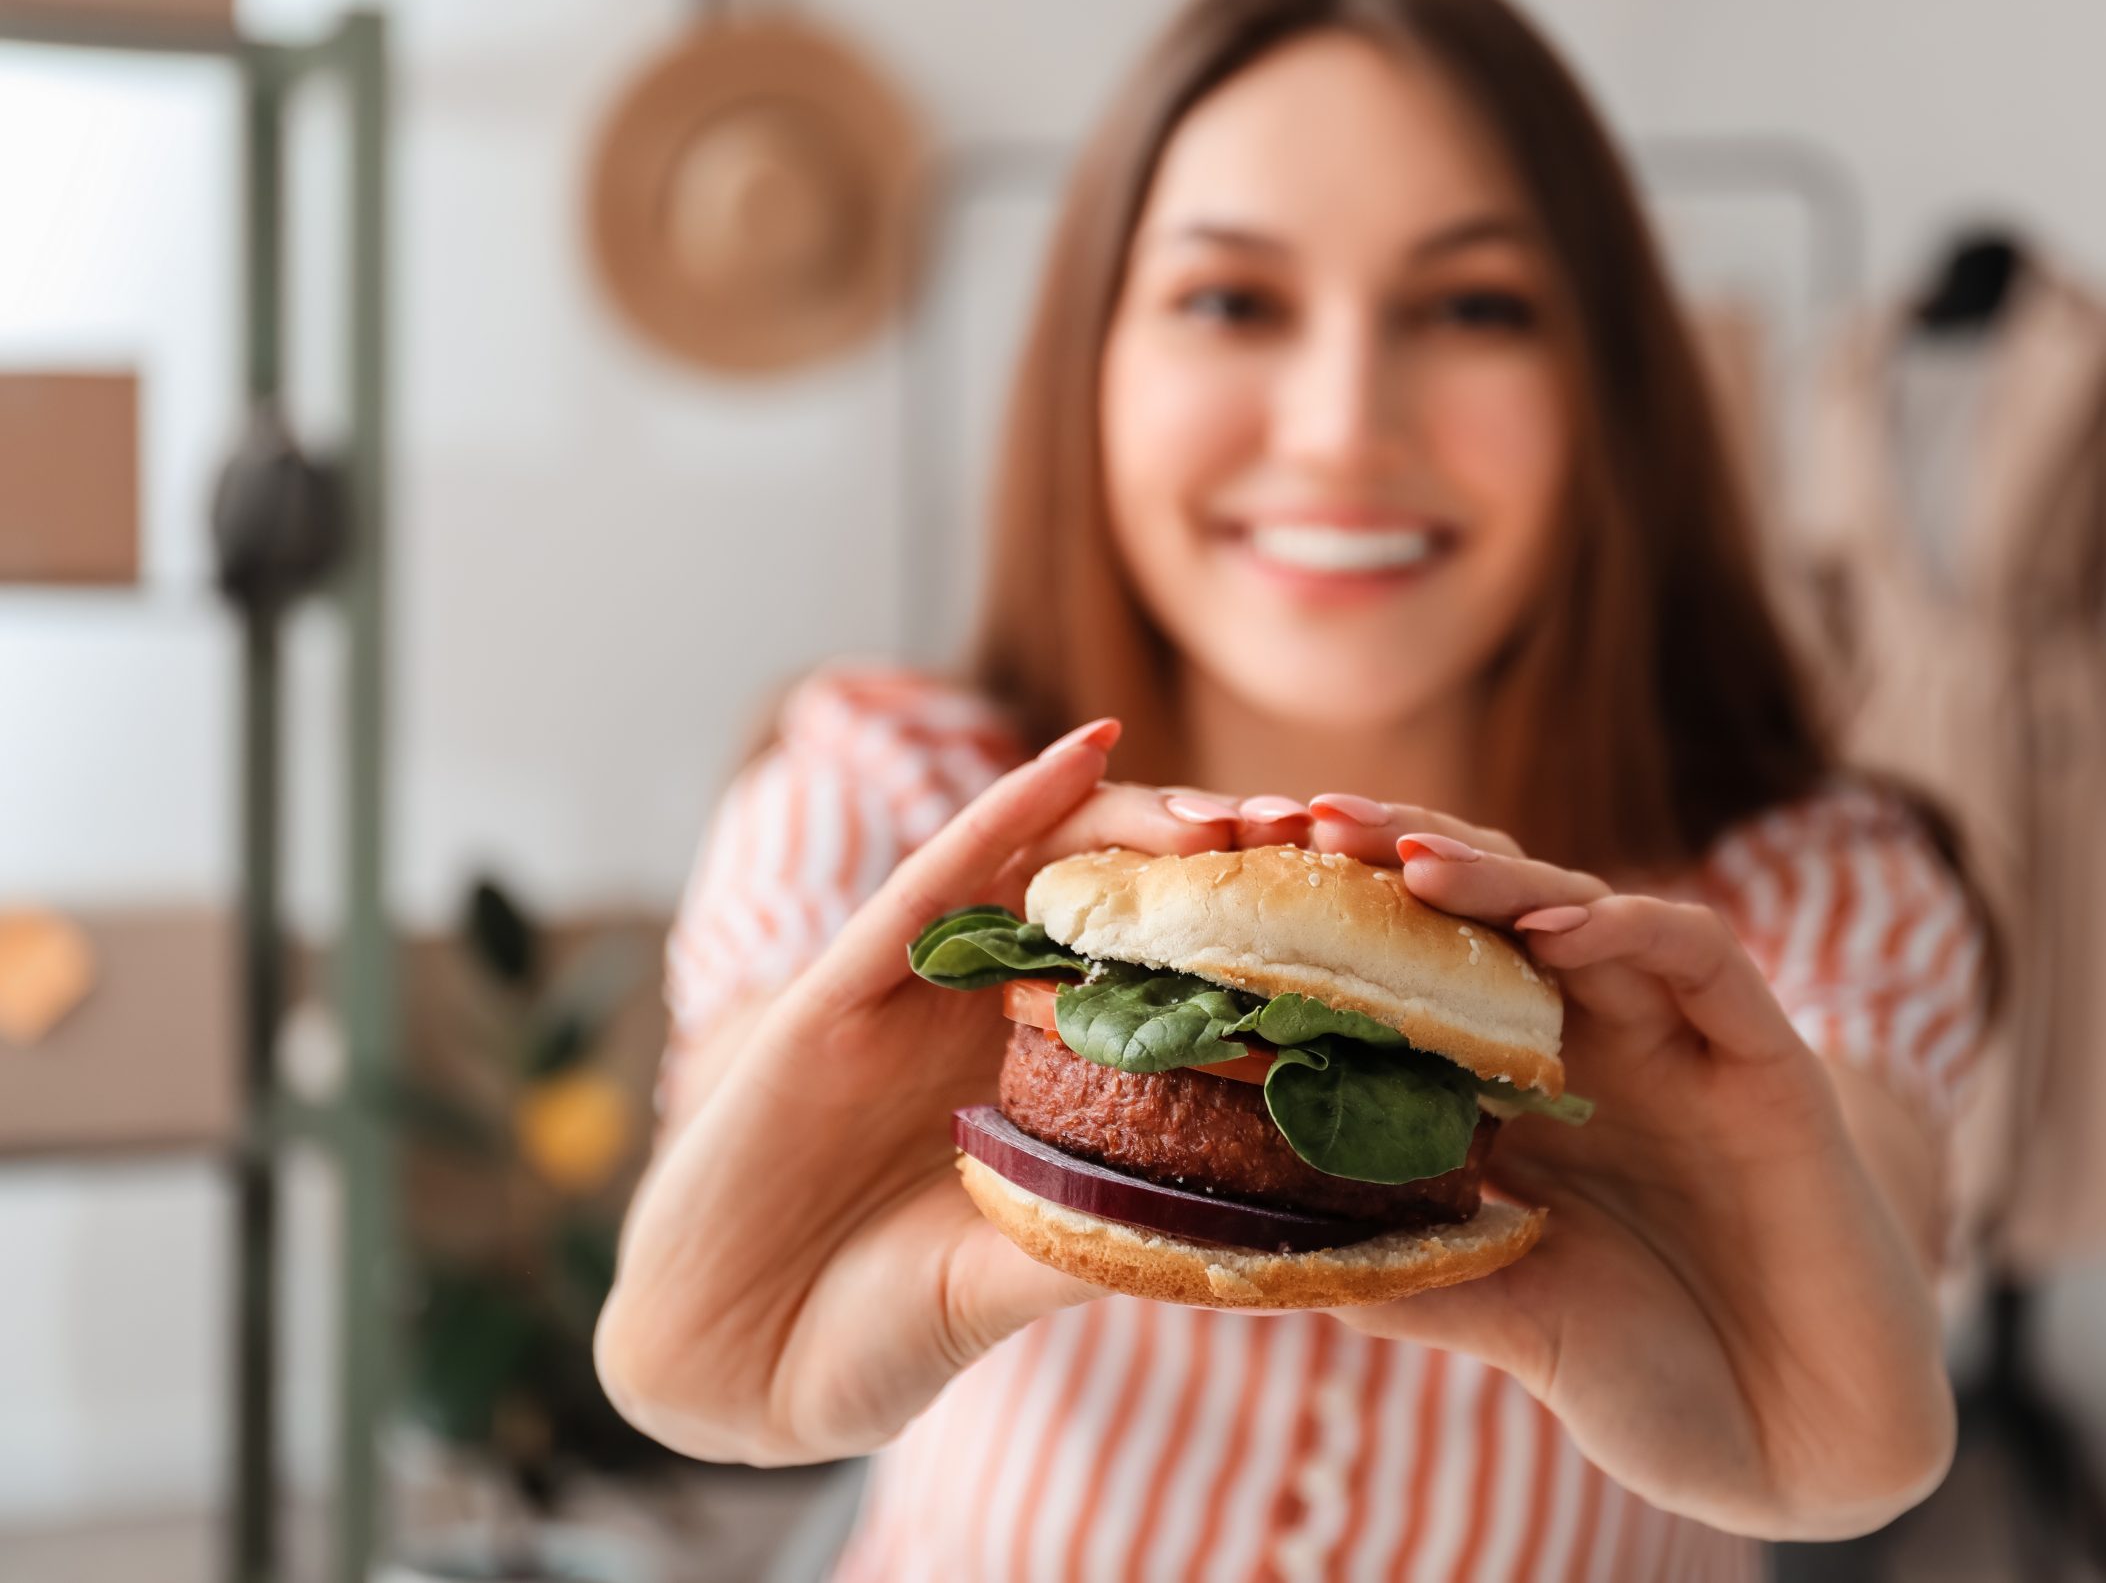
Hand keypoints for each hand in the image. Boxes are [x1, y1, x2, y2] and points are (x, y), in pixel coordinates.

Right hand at [598, 723, 1250, 1463]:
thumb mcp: (1015, 1280)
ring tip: (1240, 810)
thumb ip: (1108, 1238)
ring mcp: (912, 989)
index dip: (1252, 937)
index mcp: (1034, 1074)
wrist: (725, 1370)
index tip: (1363, 924)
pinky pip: (934, 875)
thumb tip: (1269, 1241)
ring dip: (1143, 821)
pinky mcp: (838, 986)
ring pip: (1044, 864)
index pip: (1161, 975)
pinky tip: (1083, 751)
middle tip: (1322, 841)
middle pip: (1118, 901)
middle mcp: (982, 1012)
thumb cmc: (871, 1332)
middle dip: (1217, 863)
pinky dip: (1009, 808)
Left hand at [1297, 795, 1954, 1540]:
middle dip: (1390, 860)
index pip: (1415, 969)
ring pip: (1580, 908)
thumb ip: (1406, 1271)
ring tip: (1402, 860)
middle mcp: (1592, 1047)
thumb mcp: (1505, 1321)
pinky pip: (1700, 958)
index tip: (1232, 890)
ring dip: (1493, 877)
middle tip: (1293, 825)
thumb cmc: (1655, 1382)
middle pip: (1484, 913)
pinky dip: (1631, 928)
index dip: (1332, 922)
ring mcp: (1678, 1043)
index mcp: (1520, 1095)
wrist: (1807, 1448)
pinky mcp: (1766, 1060)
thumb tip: (1257, 1246)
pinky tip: (1558, 926)